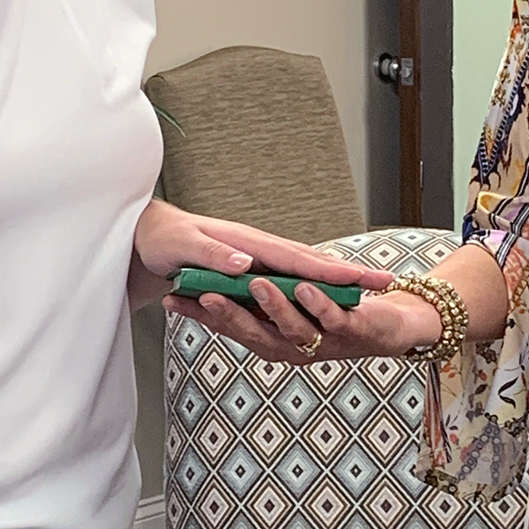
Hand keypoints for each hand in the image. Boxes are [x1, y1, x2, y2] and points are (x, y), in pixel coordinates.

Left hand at [143, 212, 429, 360]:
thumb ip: (212, 255)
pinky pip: (283, 280)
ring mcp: (255, 260)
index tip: (364, 281)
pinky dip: (308, 285)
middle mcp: (258, 251)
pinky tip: (323, 293)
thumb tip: (245, 263)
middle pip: (311, 265)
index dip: (332, 273)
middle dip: (348, 276)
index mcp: (249, 246)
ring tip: (367, 289)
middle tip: (386, 286)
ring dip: (333, 282)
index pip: (298, 261)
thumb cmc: (160, 240)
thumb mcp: (180, 248)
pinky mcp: (248, 270)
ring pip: (302, 272)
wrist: (143, 235)